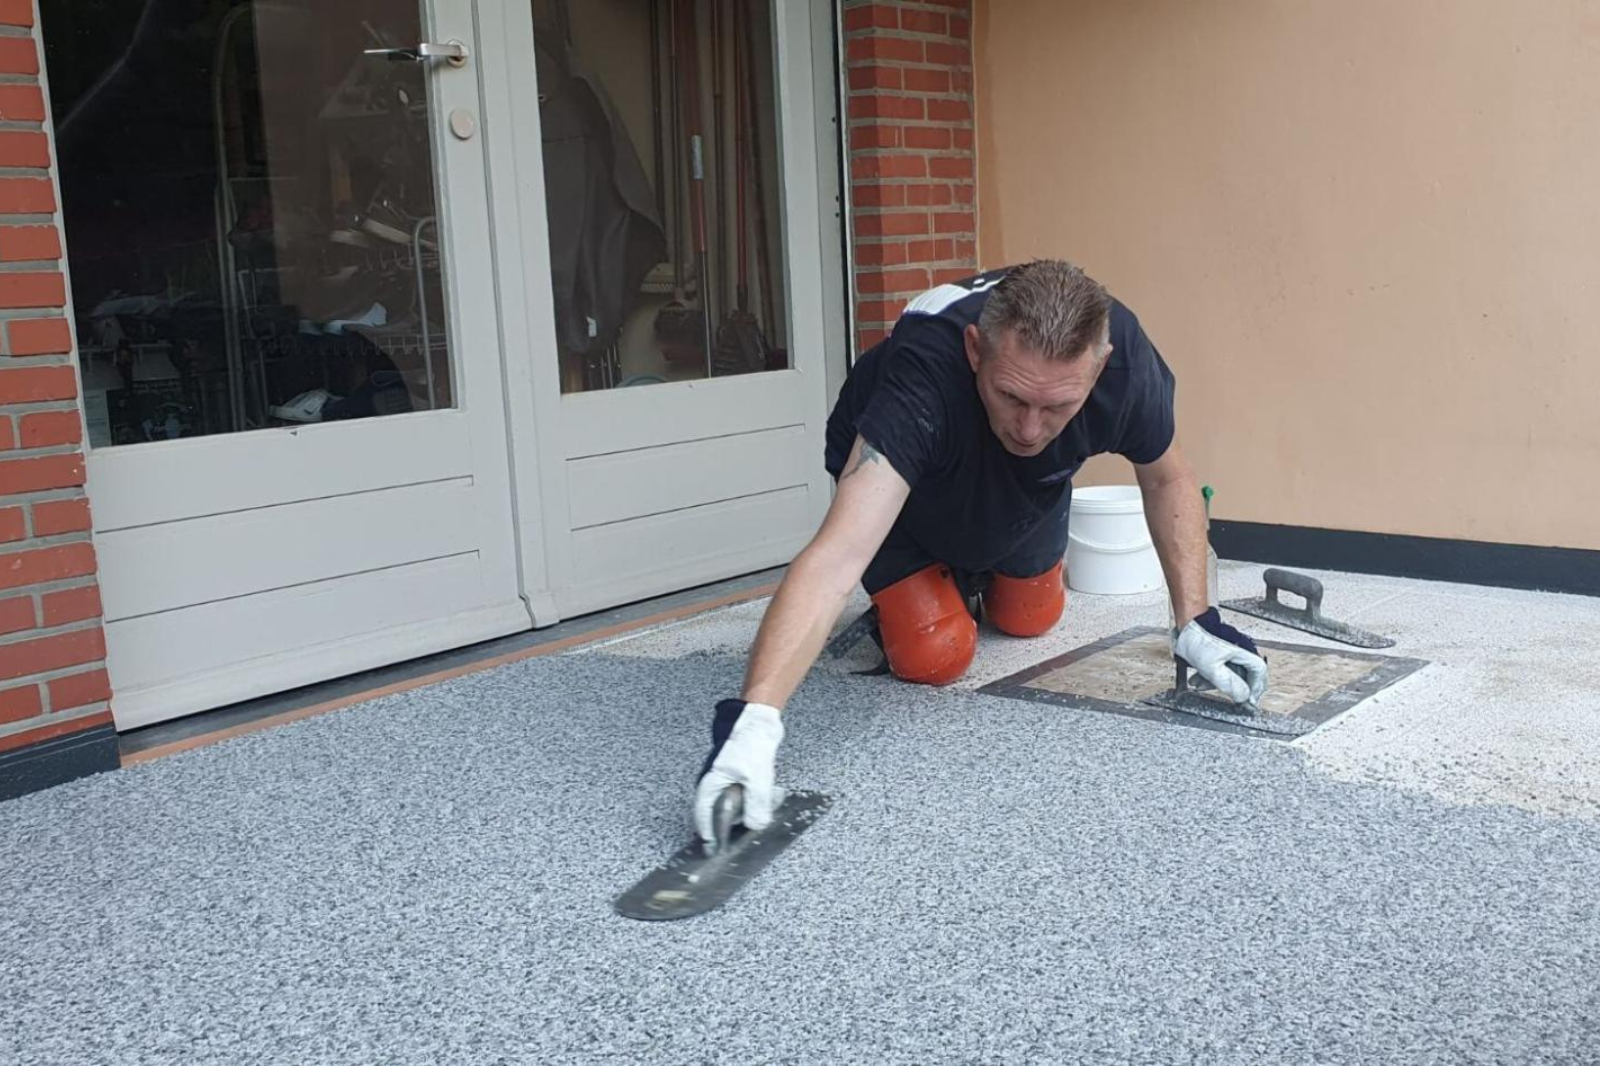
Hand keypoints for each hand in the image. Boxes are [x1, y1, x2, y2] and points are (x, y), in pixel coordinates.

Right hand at [693, 700, 783, 851]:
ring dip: (750, 806)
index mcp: (712, 781)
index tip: (713, 845)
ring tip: (765, 799)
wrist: (761, 722)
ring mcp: (728, 777)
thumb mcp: (756, 779)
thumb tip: (755, 826)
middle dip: (736, 820)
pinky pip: (745, 793)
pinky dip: (756, 797)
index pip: (701, 812)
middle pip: (720, 810)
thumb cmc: (751, 743)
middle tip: (750, 823)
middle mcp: (716, 781)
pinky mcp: (740, 774)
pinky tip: (769, 793)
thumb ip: (756, 805)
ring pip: (735, 802)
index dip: (707, 830)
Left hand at [1174, 608, 1267, 705]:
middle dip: (1235, 688)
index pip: (1259, 672)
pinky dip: (1210, 675)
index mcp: (1244, 652)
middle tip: (1231, 699)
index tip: (1249, 701)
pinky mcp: (1219, 650)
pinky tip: (1198, 680)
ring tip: (1202, 687)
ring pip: (1230, 671)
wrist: (1184, 625)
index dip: (1256, 688)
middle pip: (1245, 674)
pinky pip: (1220, 666)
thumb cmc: (1198, 640)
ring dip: (1218, 682)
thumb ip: (1229, 684)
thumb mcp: (1212, 669)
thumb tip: (1243, 696)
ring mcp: (1230, 649)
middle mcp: (1240, 649)